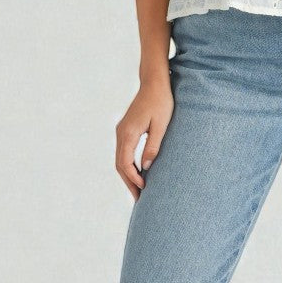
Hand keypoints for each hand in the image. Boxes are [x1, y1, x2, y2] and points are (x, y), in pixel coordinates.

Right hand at [115, 72, 174, 201]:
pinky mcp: (126, 130)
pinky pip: (123, 152)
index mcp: (128, 133)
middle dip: (128, 182)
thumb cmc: (161, 102)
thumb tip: (146, 167)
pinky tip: (138, 173)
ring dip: (128, 175)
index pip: (125, 163)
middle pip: (119, 164)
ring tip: (138, 190)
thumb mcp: (161, 125)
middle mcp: (121, 133)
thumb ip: (153, 146)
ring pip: (120, 159)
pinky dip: (128, 166)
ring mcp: (121, 131)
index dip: (133, 179)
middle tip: (138, 199)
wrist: (154, 83)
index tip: (144, 189)